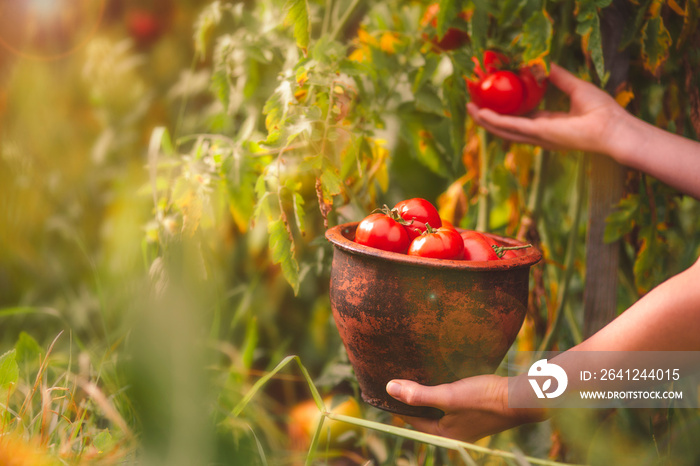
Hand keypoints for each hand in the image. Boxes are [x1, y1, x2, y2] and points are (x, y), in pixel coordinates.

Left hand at [385, 375, 547, 441]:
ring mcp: (463, 424)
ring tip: (417, 375)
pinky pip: (449, 404)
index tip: (386, 386)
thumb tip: (390, 389)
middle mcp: (452, 433)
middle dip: (412, 398)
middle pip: (423, 414)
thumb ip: (419, 394)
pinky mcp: (473, 413)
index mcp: (442, 434)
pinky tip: (441, 378)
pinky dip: (442, 393)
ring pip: (437, 408)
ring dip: (427, 394)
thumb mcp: (449, 396)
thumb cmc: (485, 399)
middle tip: (399, 378)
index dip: (398, 402)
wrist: (519, 399)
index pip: (411, 418)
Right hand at [467, 63, 629, 155]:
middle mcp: (540, 135)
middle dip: (487, 118)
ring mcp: (538, 137)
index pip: (521, 119)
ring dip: (485, 121)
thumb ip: (559, 77)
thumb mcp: (576, 87)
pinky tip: (483, 114)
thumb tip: (545, 64)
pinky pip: (512, 127)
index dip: (504, 110)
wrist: (613, 129)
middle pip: (506, 127)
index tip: (491, 99)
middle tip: (471, 105)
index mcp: (549, 126)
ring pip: (504, 130)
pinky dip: (496, 121)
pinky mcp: (540, 134)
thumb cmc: (603, 112)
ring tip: (470, 109)